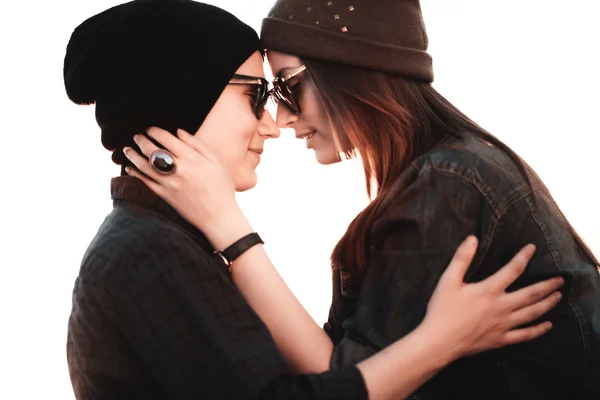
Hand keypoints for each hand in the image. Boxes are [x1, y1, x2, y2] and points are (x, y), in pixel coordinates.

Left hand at [122, 127, 251, 248]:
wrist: (219, 216)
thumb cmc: (222, 188)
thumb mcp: (216, 162)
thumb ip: (198, 145)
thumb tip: (179, 131)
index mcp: (192, 159)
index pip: (167, 139)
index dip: (155, 132)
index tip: (150, 129)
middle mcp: (178, 170)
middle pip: (152, 151)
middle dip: (141, 141)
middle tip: (136, 136)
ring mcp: (170, 184)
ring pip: (145, 166)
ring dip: (133, 156)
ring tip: (128, 150)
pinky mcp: (165, 196)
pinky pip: (146, 183)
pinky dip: (135, 174)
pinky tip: (130, 169)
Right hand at [422, 236, 562, 358]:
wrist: (440, 341)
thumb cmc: (442, 309)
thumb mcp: (448, 280)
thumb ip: (462, 258)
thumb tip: (472, 238)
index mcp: (489, 290)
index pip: (513, 270)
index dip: (524, 257)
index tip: (532, 248)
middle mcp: (501, 307)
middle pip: (531, 294)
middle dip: (547, 285)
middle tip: (561, 279)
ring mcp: (503, 324)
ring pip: (532, 313)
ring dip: (547, 304)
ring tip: (558, 296)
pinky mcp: (500, 339)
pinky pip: (524, 335)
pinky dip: (538, 330)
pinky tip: (547, 325)